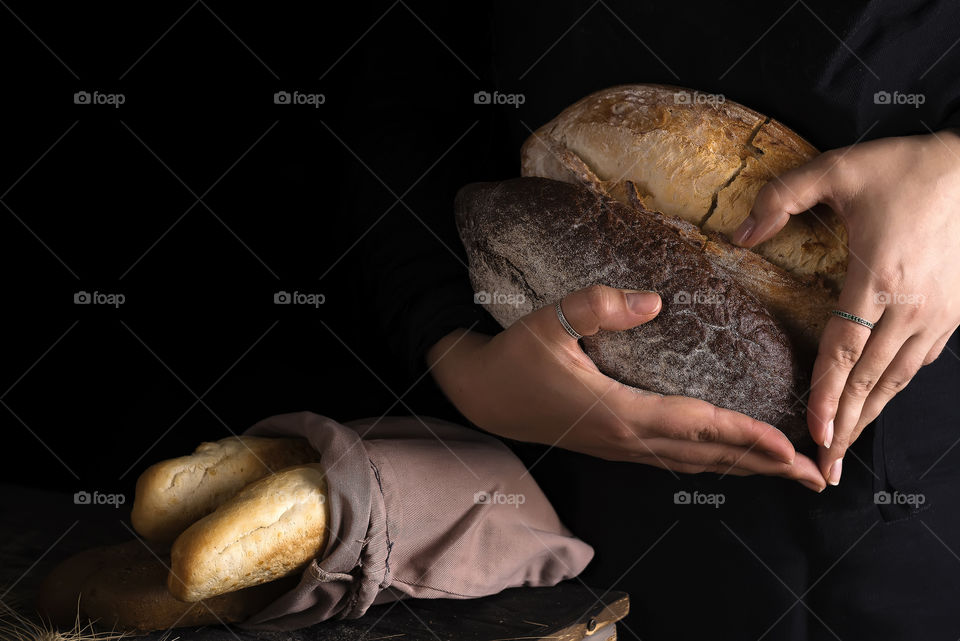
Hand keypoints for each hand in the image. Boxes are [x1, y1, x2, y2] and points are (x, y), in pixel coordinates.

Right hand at [428, 285, 824, 489]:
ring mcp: (620, 448)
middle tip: (813, 475)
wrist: (481, 394)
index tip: (787, 446)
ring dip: (743, 468)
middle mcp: (625, 438)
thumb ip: (597, 306)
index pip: (694, 425)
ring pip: (693, 464)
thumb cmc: (514, 357)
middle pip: (706, 456)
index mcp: (616, 411)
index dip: (743, 435)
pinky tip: (729, 459)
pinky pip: (676, 460)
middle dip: (762, 465)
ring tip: (785, 471)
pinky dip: (713, 462)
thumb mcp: (548, 321)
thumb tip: (653, 300)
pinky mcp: (615, 446)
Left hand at [733, 130, 959, 484]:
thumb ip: (781, 199)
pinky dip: (893, 389)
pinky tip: (877, 404)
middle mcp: (911, 307)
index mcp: (878, 279)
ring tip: (844, 448)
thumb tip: (738, 234)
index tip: (813, 431)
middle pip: (870, 380)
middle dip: (845, 426)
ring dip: (869, 416)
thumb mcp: (837, 170)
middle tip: (822, 466)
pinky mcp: (952, 313)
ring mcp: (937, 315)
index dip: (826, 394)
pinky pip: (918, 363)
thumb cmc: (906, 169)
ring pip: (897, 379)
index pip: (845, 351)